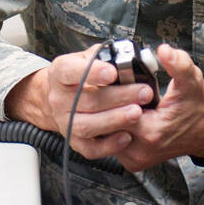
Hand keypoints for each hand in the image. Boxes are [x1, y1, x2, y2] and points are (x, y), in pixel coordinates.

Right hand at [5, 44, 155, 159]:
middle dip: (119, 96)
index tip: (113, 72)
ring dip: (115, 119)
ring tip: (137, 112)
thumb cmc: (82, 75)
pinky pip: (90, 148)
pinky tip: (126, 136)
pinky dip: (109, 145)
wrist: (61, 98)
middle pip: (87, 100)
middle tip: (144, 92)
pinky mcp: (74, 141)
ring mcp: (65, 121)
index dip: (92, 72)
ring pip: (87, 125)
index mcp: (60, 73)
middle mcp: (58, 98)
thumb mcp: (88, 57)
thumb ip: (105, 56)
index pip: (70, 71)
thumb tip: (130, 56)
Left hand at [113, 44, 203, 172]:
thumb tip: (164, 51)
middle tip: (111, 88)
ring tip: (114, 99)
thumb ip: (178, 64)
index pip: (114, 111)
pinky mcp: (132, 161)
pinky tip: (118, 112)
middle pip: (105, 124)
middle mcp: (140, 150)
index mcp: (152, 132)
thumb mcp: (191, 80)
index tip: (113, 80)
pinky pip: (111, 141)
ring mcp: (135, 158)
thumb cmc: (198, 107)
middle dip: (106, 104)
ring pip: (105, 134)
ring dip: (107, 116)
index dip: (112, 94)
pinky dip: (112, 127)